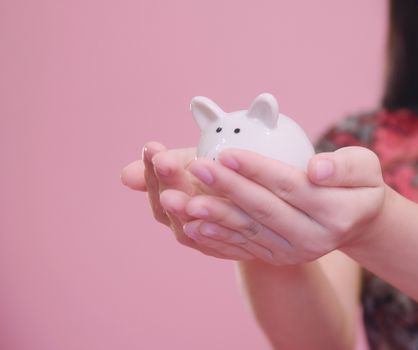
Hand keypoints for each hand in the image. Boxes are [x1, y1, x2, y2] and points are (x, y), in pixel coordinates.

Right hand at [120, 141, 256, 260]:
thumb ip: (172, 165)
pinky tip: (203, 223)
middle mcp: (181, 217)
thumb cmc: (225, 178)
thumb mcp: (201, 163)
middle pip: (168, 203)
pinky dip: (208, 234)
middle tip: (164, 162)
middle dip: (166, 182)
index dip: (151, 167)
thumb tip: (124, 176)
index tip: (153, 148)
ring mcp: (201, 234)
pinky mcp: (224, 247)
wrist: (259, 211)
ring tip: (173, 196)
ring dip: (180, 210)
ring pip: (186, 225)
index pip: (155, 181)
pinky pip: (215, 242)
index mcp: (173, 191)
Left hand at [180, 146, 385, 264]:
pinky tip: (193, 225)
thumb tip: (316, 169)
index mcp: (336, 212)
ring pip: (248, 231)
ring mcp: (294, 252)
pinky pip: (244, 246)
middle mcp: (313, 238)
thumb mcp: (365, 168)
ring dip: (214, 216)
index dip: (256, 170)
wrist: (357, 222)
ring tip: (183, 201)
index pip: (289, 186)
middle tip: (196, 168)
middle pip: (263, 209)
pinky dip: (218, 236)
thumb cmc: (359, 185)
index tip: (226, 152)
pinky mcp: (278, 257)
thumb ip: (345, 166)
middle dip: (227, 188)